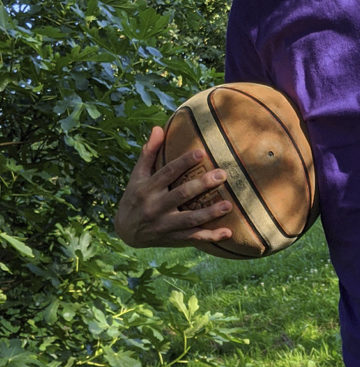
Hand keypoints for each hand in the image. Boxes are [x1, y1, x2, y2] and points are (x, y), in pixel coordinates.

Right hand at [114, 126, 232, 248]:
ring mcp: (164, 224)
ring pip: (189, 219)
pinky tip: (228, 232)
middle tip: (222, 174)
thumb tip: (158, 128)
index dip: (184, 162)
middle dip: (202, 185)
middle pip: (181, 195)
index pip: (167, 173)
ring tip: (228, 205)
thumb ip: (149, 153)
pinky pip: (193, 238)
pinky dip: (210, 236)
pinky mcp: (172, 238)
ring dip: (210, 213)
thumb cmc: (135, 197)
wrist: (124, 232)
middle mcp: (155, 207)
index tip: (201, 152)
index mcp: (147, 188)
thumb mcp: (137, 175)